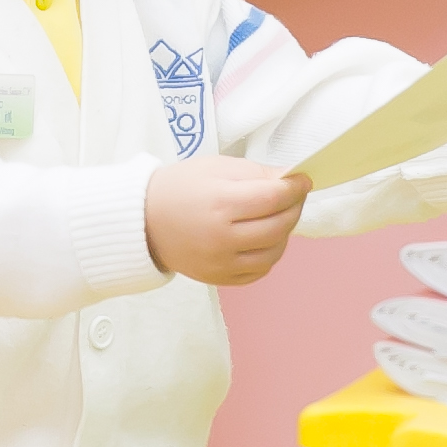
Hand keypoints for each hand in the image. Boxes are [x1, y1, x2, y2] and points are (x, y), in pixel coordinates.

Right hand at [146, 156, 310, 285]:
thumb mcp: (215, 168)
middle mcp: (221, 238)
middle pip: (278, 227)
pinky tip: (263, 239)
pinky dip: (269, 255)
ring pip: (274, 252)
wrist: (143, 222)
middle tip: (294, 197)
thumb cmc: (179, 189)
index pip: (273, 198)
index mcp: (219, 204)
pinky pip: (259, 271)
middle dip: (294, 208)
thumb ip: (255, 173)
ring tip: (278, 217)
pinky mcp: (219, 278)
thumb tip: (289, 180)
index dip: (295, 188)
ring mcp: (220, 263)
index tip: (303, 180)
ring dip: (285, 233)